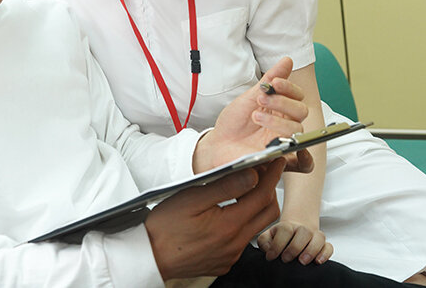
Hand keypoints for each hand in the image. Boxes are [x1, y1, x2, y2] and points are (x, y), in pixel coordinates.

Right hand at [146, 159, 284, 279]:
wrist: (149, 255)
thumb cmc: (165, 227)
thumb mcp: (192, 198)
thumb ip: (225, 186)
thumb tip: (251, 175)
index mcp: (229, 225)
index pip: (262, 196)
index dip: (272, 176)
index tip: (276, 162)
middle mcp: (234, 244)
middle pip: (268, 214)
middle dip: (269, 191)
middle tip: (262, 175)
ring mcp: (230, 255)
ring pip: (256, 228)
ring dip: (256, 208)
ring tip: (244, 192)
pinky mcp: (224, 262)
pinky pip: (242, 241)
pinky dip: (243, 224)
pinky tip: (228, 214)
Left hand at [193, 57, 310, 172]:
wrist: (218, 144)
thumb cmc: (234, 122)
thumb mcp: (248, 98)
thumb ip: (268, 80)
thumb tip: (287, 60)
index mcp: (280, 108)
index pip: (297, 96)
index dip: (289, 87)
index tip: (274, 83)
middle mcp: (285, 123)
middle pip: (301, 111)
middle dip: (282, 102)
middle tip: (261, 99)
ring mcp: (283, 139)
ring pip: (297, 129)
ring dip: (277, 120)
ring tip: (255, 116)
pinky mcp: (279, 157)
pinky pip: (300, 156)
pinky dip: (295, 148)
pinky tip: (275, 138)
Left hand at [257, 219, 332, 264]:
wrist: (295, 229)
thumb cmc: (280, 237)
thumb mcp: (268, 237)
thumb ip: (264, 241)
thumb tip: (268, 250)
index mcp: (287, 226)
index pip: (285, 230)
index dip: (277, 244)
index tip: (271, 256)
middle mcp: (302, 229)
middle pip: (303, 232)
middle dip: (294, 247)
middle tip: (286, 259)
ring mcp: (314, 236)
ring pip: (319, 238)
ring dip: (311, 250)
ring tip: (302, 261)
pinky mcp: (324, 244)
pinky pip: (329, 246)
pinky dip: (325, 253)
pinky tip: (318, 261)